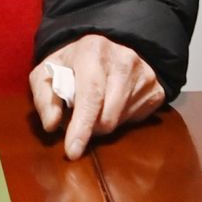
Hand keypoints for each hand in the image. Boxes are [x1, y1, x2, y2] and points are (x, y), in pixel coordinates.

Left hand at [29, 34, 165, 159]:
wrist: (103, 50)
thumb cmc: (71, 65)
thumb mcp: (47, 74)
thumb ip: (45, 98)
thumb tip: (52, 125)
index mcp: (92, 50)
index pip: (90, 95)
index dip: (81, 126)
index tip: (72, 151)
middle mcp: (123, 58)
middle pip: (107, 115)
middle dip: (90, 128)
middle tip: (80, 120)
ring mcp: (145, 73)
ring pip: (121, 120)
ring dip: (104, 123)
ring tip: (96, 107)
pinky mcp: (157, 88)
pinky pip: (137, 120)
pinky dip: (121, 120)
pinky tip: (114, 104)